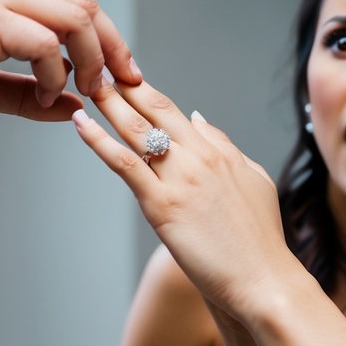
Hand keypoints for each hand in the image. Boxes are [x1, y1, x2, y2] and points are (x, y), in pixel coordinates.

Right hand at [0, 0, 140, 117]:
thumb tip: (69, 105)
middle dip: (111, 45)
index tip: (116, 71)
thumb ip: (23, 92)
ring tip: (89, 91)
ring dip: (91, 58)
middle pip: (81, 1)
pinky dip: (56, 72)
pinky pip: (44, 41)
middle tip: (122, 84)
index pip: (66, 0)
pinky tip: (48, 94)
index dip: (101, 36)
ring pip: (72, 15)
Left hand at [72, 81, 300, 321]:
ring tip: (85, 84)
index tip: (123, 75)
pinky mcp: (163, 206)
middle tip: (95, 65)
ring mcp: (180, 179)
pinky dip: (99, 141)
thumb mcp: (254, 179)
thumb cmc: (260, 239)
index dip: (144, 90)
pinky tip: (82, 125)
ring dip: (108, 104)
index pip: (173, 110)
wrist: (264, 279)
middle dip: (122, 86)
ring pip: (136, 130)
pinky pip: (125, 164)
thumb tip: (199, 119)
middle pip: (153, 110)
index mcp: (218, 151)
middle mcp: (199, 157)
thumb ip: (225, 147)